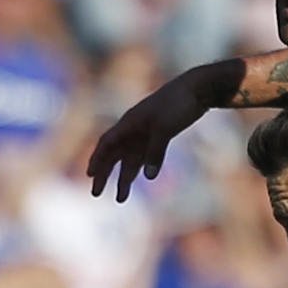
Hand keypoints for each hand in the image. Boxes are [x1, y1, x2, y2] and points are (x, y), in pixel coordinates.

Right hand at [87, 77, 206, 200]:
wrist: (197, 89)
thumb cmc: (178, 104)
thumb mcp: (165, 128)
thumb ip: (155, 152)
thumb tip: (148, 177)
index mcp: (129, 123)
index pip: (107, 143)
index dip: (97, 159)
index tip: (90, 175)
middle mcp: (134, 128)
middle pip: (114, 154)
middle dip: (104, 173)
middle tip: (96, 193)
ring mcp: (147, 132)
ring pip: (130, 158)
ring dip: (124, 177)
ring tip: (120, 198)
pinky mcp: (160, 134)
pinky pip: (145, 155)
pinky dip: (141, 167)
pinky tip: (141, 179)